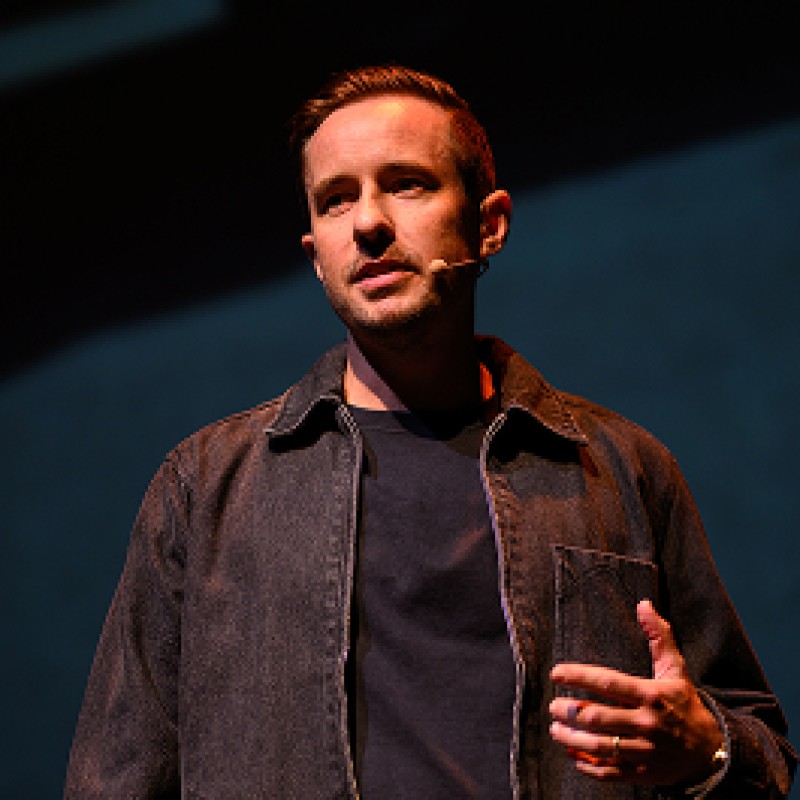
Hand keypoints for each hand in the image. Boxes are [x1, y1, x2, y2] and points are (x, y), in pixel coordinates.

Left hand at [548, 599, 722, 786]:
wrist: (713, 750)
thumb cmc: (684, 703)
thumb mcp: (675, 668)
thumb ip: (658, 636)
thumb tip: (643, 603)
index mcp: (651, 695)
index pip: (608, 683)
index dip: (578, 676)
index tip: (555, 673)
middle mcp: (647, 723)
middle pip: (599, 718)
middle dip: (570, 712)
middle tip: (553, 706)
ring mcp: (646, 751)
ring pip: (601, 746)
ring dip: (572, 739)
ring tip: (555, 729)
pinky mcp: (645, 774)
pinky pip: (611, 772)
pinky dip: (588, 766)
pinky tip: (573, 755)